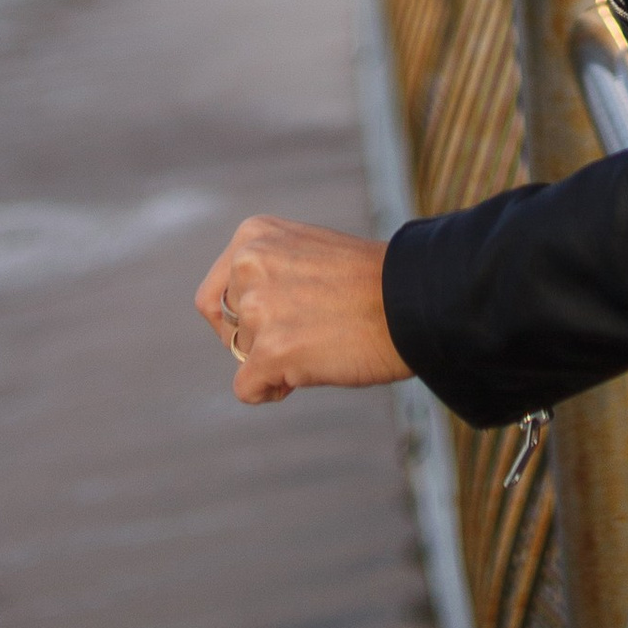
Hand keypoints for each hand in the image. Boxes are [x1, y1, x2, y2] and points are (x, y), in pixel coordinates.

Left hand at [197, 215, 405, 402]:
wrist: (412, 301)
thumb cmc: (369, 281)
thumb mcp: (305, 251)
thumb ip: (268, 270)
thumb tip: (238, 312)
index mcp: (253, 236)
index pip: (215, 294)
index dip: (238, 317)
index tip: (273, 321)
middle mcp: (248, 265)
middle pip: (229, 326)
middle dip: (261, 337)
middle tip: (307, 331)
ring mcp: (259, 308)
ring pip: (242, 356)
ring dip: (275, 361)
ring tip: (320, 344)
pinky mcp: (271, 351)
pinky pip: (247, 389)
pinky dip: (270, 392)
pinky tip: (302, 377)